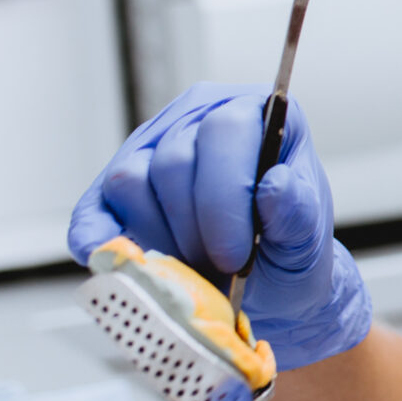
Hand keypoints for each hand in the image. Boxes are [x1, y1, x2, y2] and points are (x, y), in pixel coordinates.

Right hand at [67, 82, 369, 368]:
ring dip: (158, 239)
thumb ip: (297, 215)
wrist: (264, 285)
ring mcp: (151, 148)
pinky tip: (126, 266)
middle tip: (215, 270)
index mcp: (259, 115)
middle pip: (172, 161)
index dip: (225, 197)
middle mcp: (199, 118)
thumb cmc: (288, 254)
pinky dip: (103, 241)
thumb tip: (276, 185)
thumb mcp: (308, 243)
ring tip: (193, 268)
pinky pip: (93, 208)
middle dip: (193, 230)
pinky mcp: (113, 189)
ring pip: (130, 182)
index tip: (235, 256)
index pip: (226, 130)